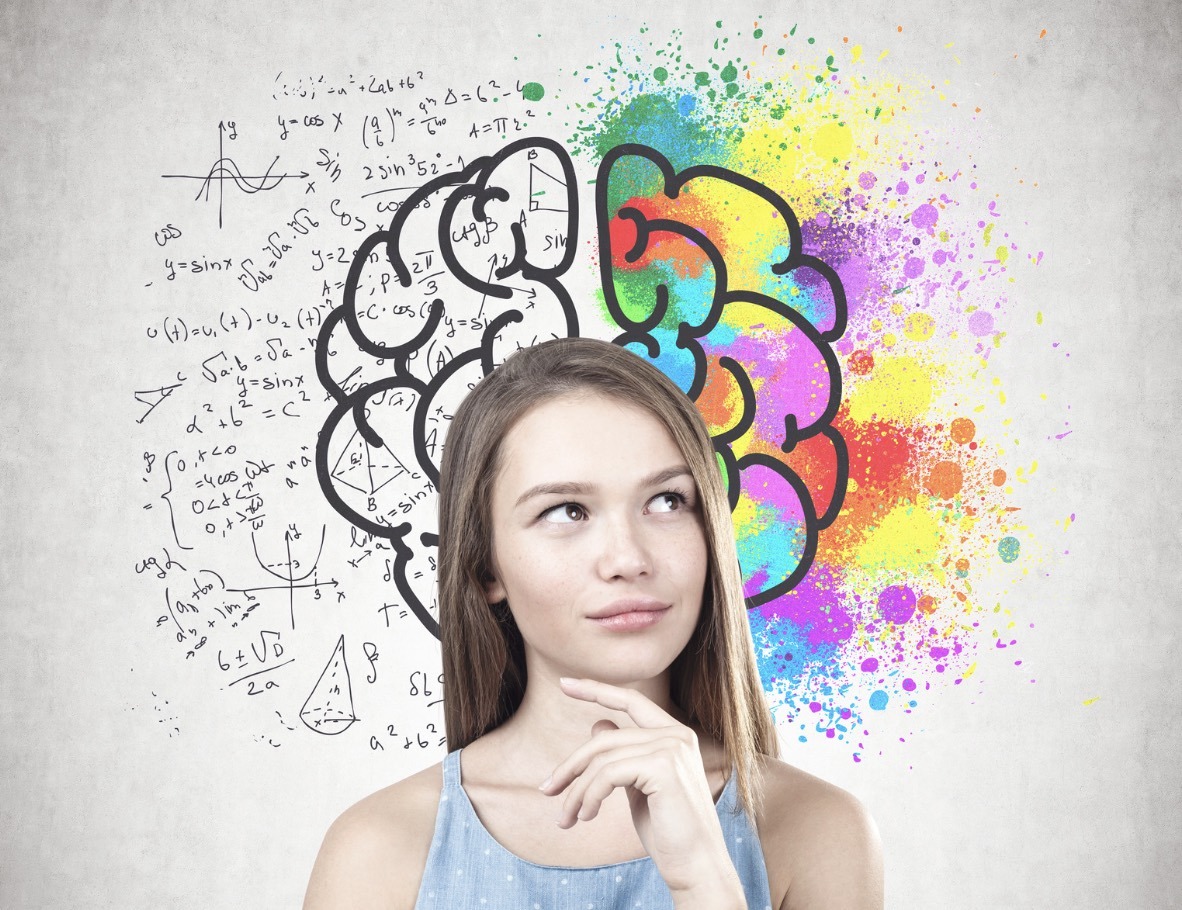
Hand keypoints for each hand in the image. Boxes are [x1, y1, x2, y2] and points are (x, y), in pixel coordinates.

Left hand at [538, 677, 743, 901]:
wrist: (696, 865)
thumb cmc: (667, 829)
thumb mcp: (638, 787)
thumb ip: (622, 755)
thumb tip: (598, 724)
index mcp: (675, 734)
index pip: (631, 700)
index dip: (596, 689)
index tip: (564, 684)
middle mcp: (677, 734)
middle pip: (605, 738)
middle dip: (570, 765)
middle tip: (546, 790)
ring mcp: (672, 748)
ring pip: (602, 759)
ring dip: (576, 791)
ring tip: (566, 818)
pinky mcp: (664, 766)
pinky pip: (608, 774)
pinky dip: (589, 796)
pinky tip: (586, 816)